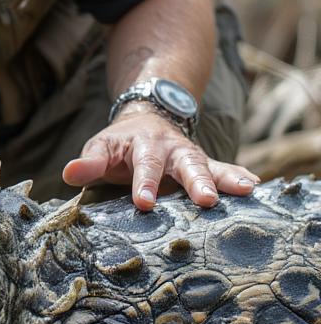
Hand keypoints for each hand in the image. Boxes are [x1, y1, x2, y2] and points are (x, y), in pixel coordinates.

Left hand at [61, 108, 259, 210]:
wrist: (145, 120)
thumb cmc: (119, 144)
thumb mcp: (101, 147)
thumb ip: (89, 162)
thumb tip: (68, 174)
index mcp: (143, 144)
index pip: (143, 165)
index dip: (144, 183)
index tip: (145, 202)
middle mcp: (171, 148)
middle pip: (185, 163)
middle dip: (195, 181)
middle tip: (205, 200)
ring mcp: (190, 155)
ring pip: (209, 165)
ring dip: (225, 179)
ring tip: (245, 190)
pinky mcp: (205, 164)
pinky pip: (224, 169)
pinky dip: (238, 176)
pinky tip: (255, 187)